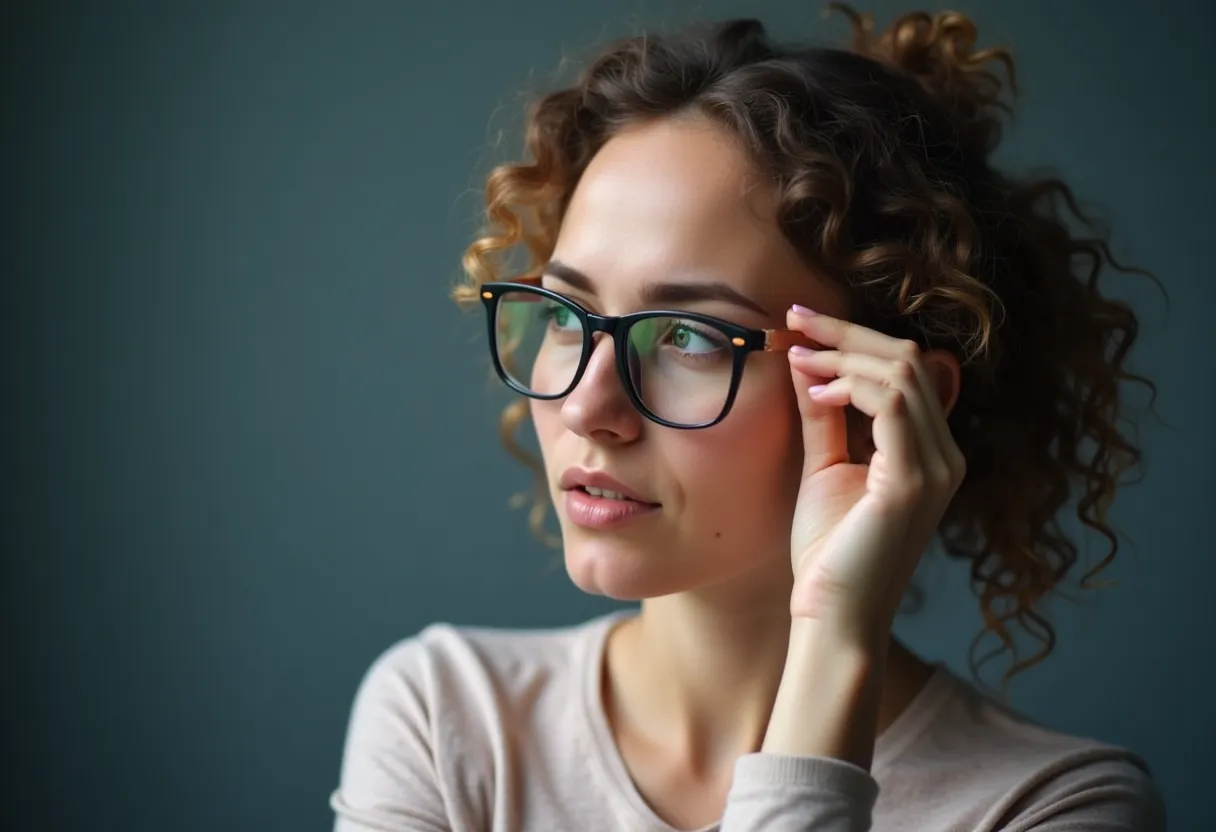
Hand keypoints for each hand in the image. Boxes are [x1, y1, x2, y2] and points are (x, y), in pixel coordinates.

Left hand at [783, 305, 965, 642]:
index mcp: (930, 452)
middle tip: (795, 317)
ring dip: (842, 355)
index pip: (906, 369)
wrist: (833, 619)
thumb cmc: (829, 555)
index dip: (856, 338)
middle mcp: (945, 456)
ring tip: (797, 355)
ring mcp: (936, 468)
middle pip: (908, 359)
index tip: (801, 321)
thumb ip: (823, 415)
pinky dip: (848, 385)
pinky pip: (889, 403)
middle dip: (848, 332)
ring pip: (900, 372)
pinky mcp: (913, 481)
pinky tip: (812, 390)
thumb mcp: (824, 467)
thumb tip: (806, 361)